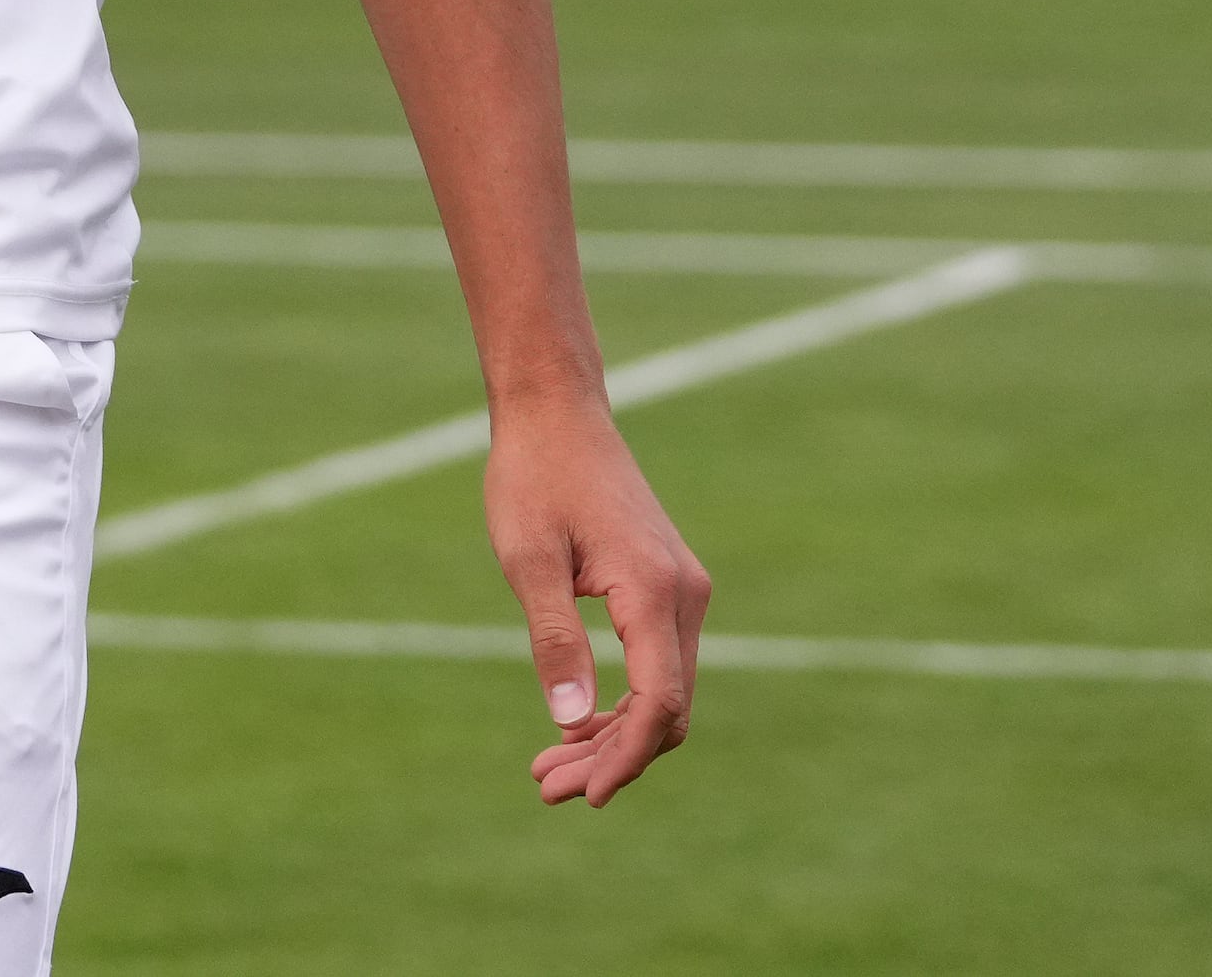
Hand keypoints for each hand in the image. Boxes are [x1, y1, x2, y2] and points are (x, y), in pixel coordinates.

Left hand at [486, 399, 706, 808]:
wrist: (557, 413)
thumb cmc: (534, 477)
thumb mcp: (527, 560)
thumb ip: (553, 638)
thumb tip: (568, 720)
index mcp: (653, 590)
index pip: (658, 703)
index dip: (625, 758)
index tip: (585, 798)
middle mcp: (684, 595)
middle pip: (666, 708)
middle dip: (612, 758)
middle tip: (546, 788)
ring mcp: (682, 591)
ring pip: (665, 692)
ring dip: (615, 736)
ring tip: (550, 769)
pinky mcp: (667, 587)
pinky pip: (658, 664)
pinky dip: (623, 701)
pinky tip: (575, 725)